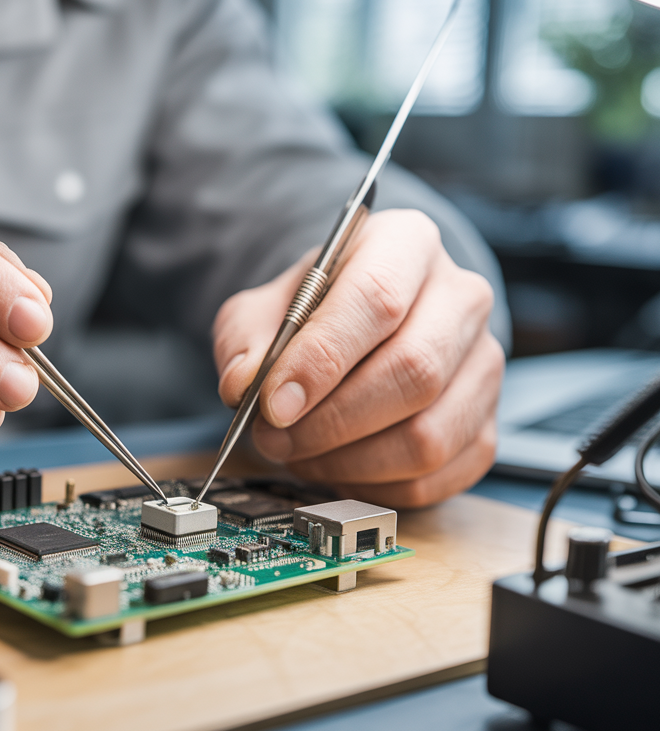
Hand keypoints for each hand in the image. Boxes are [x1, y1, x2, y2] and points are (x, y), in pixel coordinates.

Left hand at [212, 209, 503, 506]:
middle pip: (414, 372)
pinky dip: (374, 485)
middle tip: (274, 438)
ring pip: (428, 436)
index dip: (322, 359)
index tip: (274, 403)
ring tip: (299, 453)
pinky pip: (435, 477)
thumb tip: (243, 385)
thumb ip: (246, 339)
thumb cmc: (313, 312)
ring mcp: (482, 366)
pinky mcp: (486, 427)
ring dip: (348, 460)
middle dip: (331, 421)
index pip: (377, 300)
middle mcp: (461, 299)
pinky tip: (337, 466)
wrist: (356, 328)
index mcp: (407, 245)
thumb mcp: (264, 307)